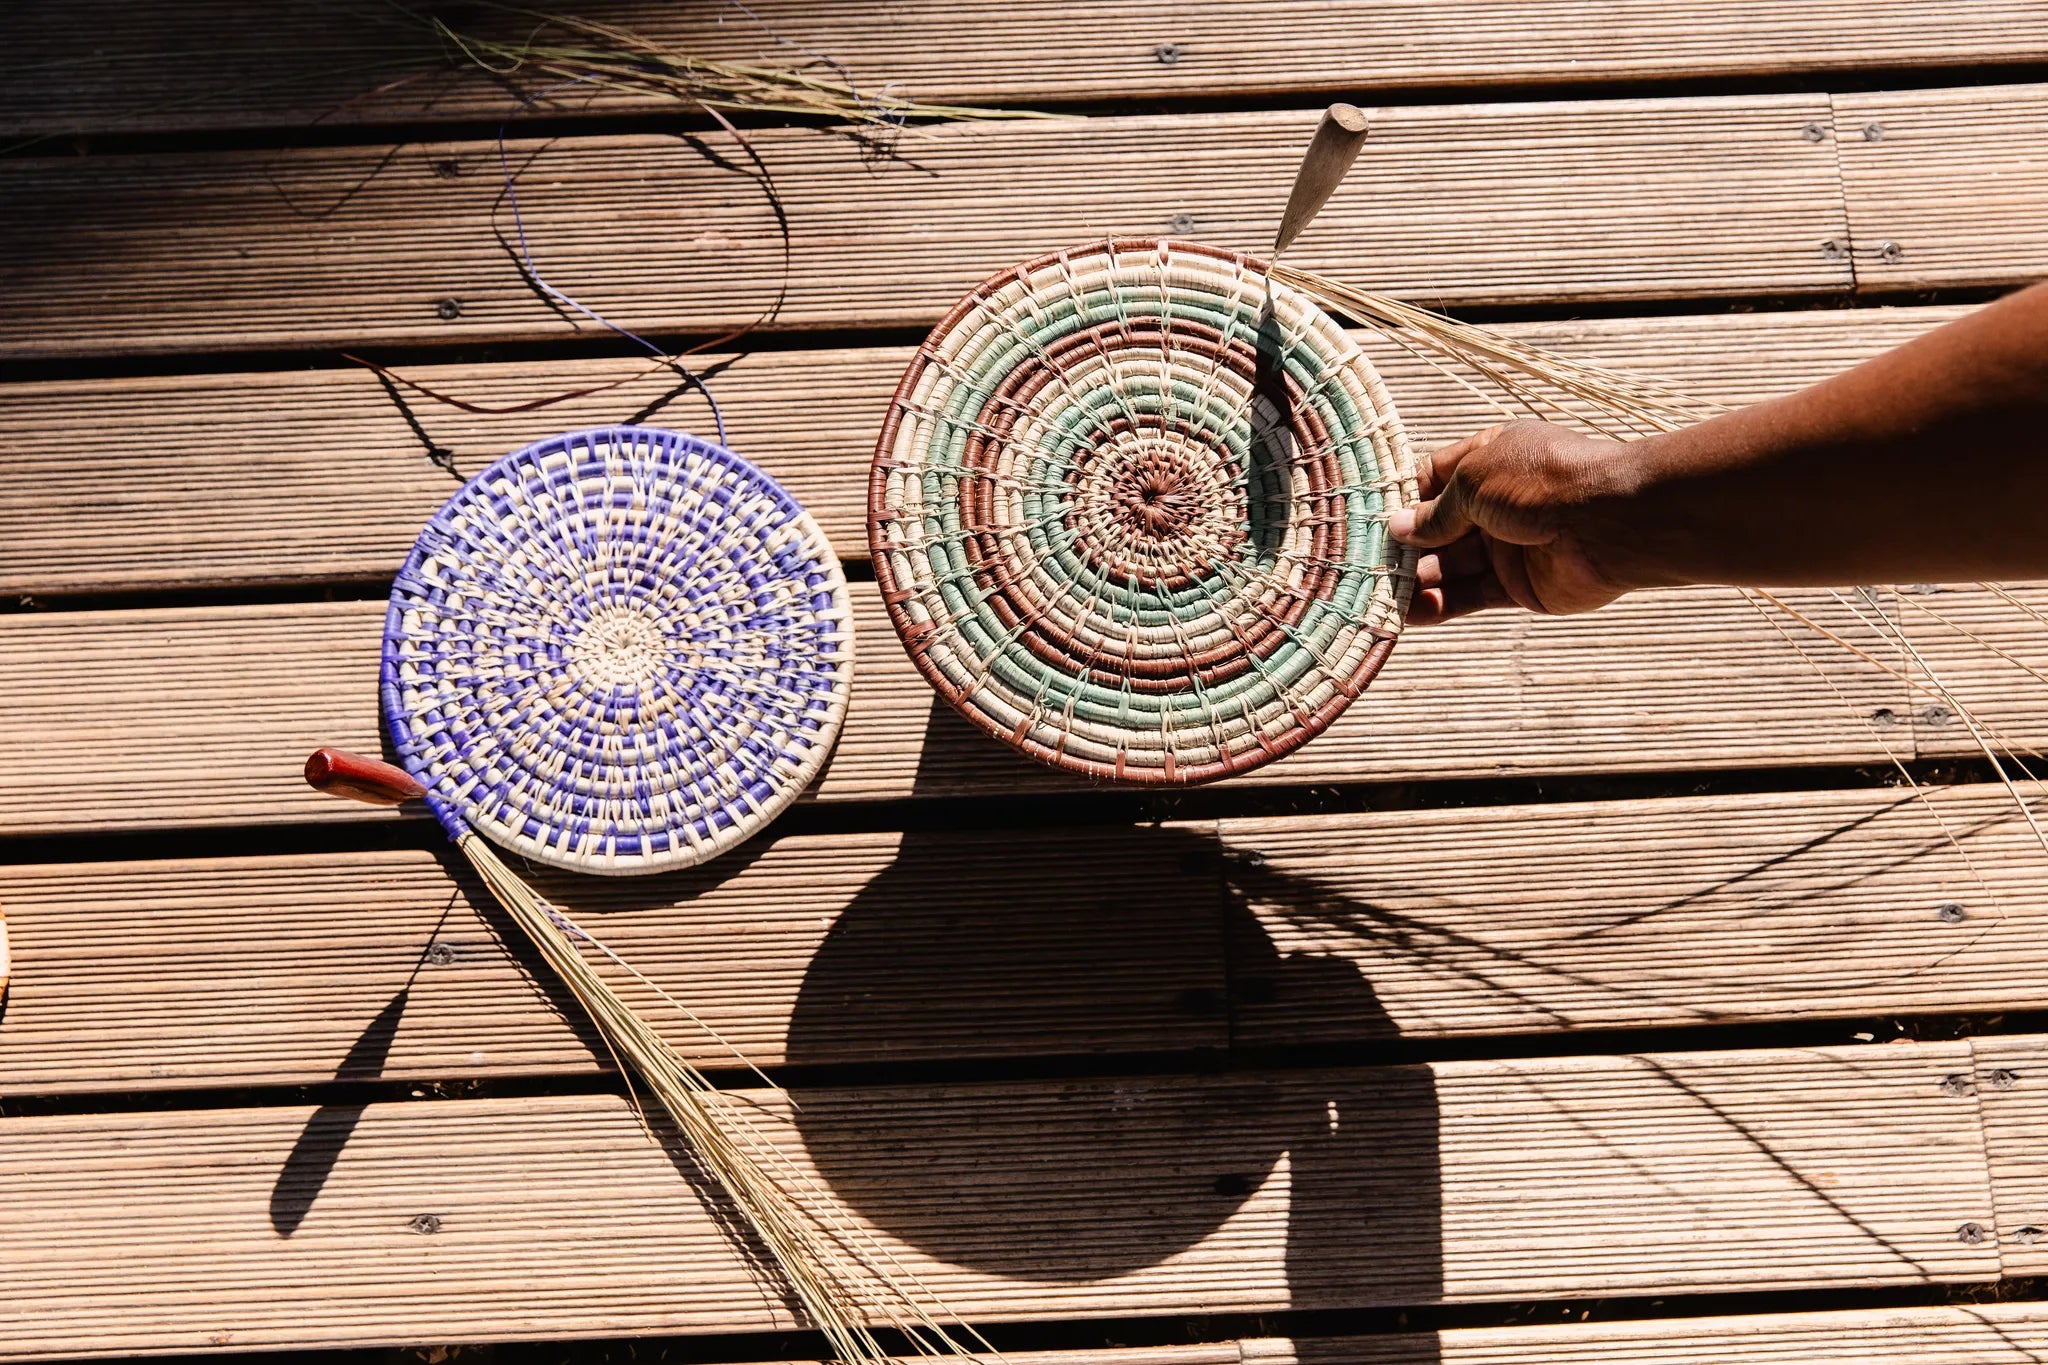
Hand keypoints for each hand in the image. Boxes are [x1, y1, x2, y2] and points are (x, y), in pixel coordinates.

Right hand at [1388, 420, 1640, 622]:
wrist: (1611, 521)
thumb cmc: (1541, 481)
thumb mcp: (1474, 481)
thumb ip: (1435, 511)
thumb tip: (1398, 529)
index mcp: (1488, 461)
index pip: (1431, 479)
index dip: (1399, 498)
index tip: (1363, 518)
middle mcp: (1495, 503)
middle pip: (1436, 528)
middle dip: (1401, 545)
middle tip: (1362, 563)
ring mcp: (1507, 546)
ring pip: (1449, 566)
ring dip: (1415, 578)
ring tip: (1377, 592)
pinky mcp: (1517, 586)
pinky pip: (1470, 596)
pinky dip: (1439, 605)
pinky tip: (1408, 612)